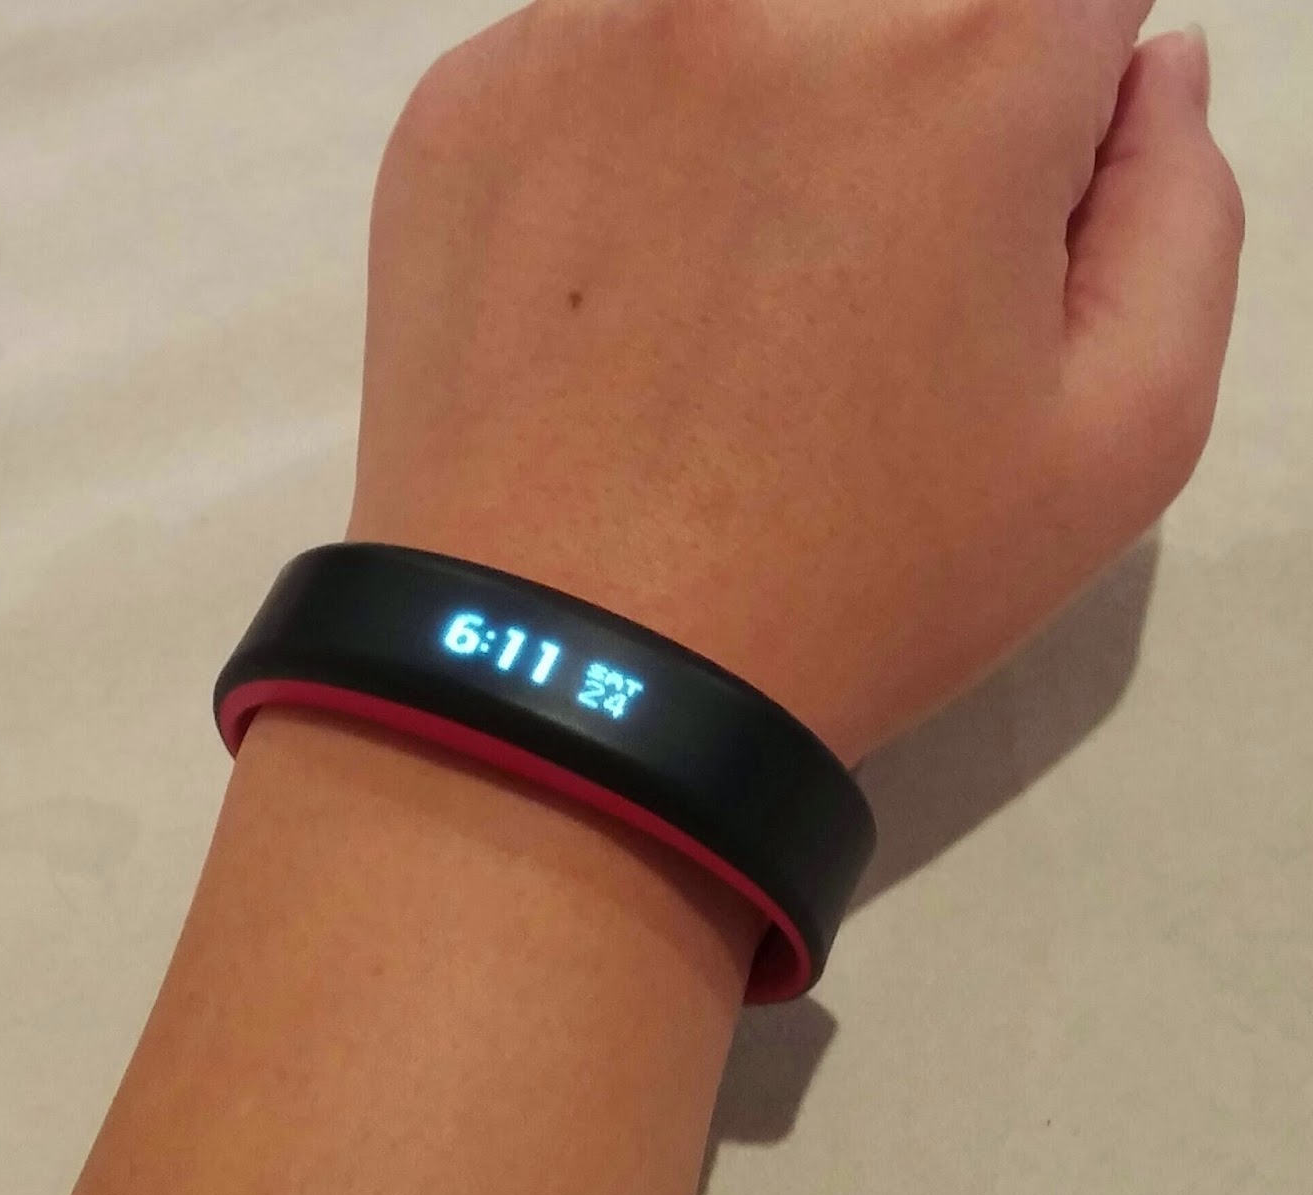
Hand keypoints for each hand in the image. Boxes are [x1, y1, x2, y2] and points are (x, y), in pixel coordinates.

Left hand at [349, 0, 1242, 763]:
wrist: (570, 678)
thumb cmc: (855, 586)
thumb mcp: (1117, 446)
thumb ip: (1179, 213)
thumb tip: (1146, 75)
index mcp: (961, 55)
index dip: (1047, 109)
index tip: (986, 224)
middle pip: (890, 0)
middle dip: (910, 98)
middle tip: (854, 273)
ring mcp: (586, 37)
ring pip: (736, 17)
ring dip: (763, 108)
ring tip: (727, 293)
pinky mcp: (462, 107)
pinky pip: (588, 70)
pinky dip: (625, 151)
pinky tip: (618, 303)